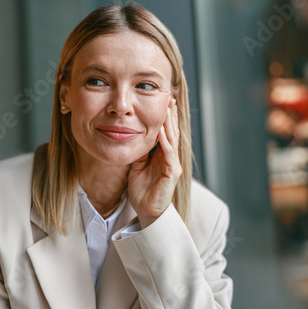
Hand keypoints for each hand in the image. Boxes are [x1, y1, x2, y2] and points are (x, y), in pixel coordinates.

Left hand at [128, 98, 181, 228]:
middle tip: (169, 97)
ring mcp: (172, 164)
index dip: (165, 117)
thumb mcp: (137, 166)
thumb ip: (140, 152)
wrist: (146, 211)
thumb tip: (135, 136)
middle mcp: (170, 157)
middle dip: (170, 115)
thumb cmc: (142, 190)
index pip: (165, 132)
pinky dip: (164, 141)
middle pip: (172, 131)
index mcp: (163, 155)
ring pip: (172, 139)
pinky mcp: (172, 172)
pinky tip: (161, 129)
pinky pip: (168, 153)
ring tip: (167, 107)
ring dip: (169, 123)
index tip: (163, 101)